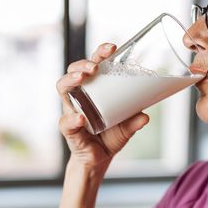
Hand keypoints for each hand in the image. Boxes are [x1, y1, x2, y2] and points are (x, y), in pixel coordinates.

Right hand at [56, 43, 149, 169]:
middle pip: (73, 70)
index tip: (112, 48)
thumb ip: (134, 121)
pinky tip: (81, 117)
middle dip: (83, 64)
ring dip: (71, 79)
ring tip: (83, 78)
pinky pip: (66, 121)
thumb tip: (145, 116)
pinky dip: (73, 119)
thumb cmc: (110, 137)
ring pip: (62, 87)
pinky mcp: (68, 128)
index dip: (100, 53)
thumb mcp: (127, 128)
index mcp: (93, 89)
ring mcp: (71, 110)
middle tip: (95, 66)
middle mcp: (79, 95)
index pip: (92, 64)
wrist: (98, 160)